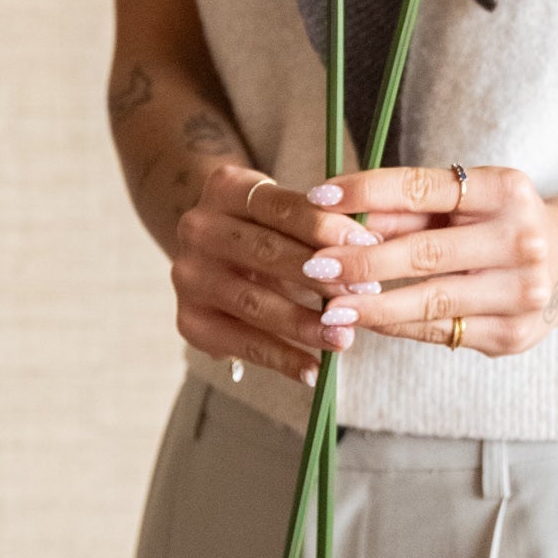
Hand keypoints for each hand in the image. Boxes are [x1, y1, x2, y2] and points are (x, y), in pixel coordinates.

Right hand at [171, 164, 383, 388]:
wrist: (212, 247)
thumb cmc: (265, 224)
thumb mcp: (282, 210)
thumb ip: (315, 223)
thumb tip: (368, 248)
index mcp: (225, 188)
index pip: (280, 206)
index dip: (326, 226)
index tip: (368, 244)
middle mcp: (198, 228)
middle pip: (266, 253)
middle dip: (321, 276)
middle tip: (365, 295)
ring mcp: (189, 277)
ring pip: (254, 302)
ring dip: (305, 324)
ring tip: (344, 337)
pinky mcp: (189, 321)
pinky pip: (242, 344)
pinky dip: (281, 359)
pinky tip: (313, 369)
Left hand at [296, 165, 557, 356]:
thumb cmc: (498, 222)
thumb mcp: (467, 199)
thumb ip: (410, 208)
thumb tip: (340, 217)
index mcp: (506, 190)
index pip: (425, 188)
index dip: (368, 191)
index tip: (319, 197)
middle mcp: (520, 239)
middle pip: (426, 252)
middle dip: (361, 261)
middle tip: (313, 266)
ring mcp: (521, 292)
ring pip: (430, 301)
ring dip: (372, 306)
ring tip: (328, 308)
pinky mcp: (511, 335)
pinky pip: (440, 332)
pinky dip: (397, 327)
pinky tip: (364, 323)